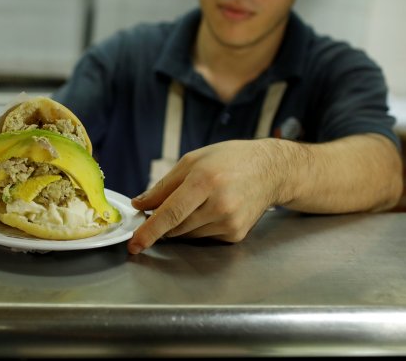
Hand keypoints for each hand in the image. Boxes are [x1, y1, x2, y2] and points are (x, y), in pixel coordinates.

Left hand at [128, 139, 283, 253]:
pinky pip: (204, 237)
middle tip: (171, 203)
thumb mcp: (193, 161)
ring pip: (187, 234)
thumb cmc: (229, 160)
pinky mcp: (236, 234)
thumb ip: (163, 186)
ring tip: (200, 200)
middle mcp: (219, 205)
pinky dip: (200, 226)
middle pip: (175, 227)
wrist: (271, 170)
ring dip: (183, 223)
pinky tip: (214, 208)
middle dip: (164, 221)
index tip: (134, 244)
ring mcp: (230, 223)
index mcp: (205, 181)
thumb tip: (139, 205)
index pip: (170, 213)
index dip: (149, 231)